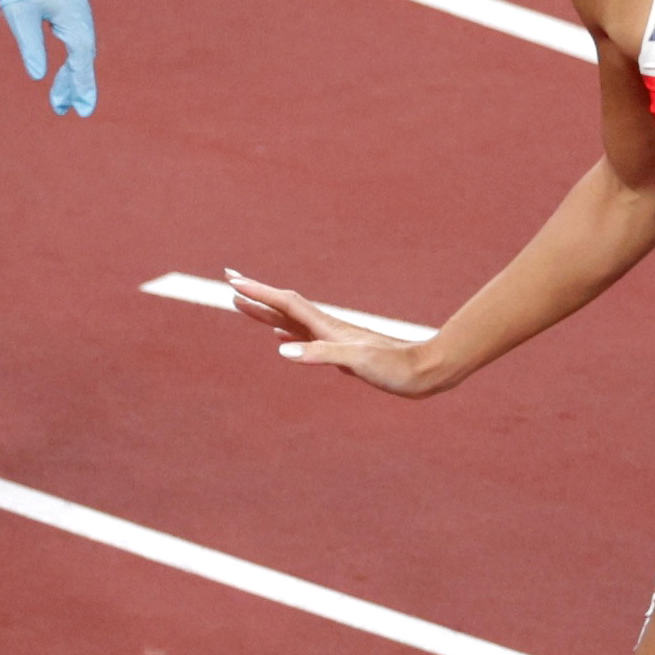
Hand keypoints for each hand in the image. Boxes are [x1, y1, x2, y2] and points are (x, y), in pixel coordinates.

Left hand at [0, 0, 95, 116]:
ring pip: (79, 47)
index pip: (82, 55)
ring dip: (71, 74)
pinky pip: (73, 38)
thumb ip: (30, 46)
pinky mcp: (65, 4)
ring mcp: (74, 5)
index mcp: (72, 10)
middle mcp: (79, 8)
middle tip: (64, 109)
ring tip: (60, 100)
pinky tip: (61, 74)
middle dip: (76, 83)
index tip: (82, 109)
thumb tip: (39, 76)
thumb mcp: (18, 15)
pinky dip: (69, 58)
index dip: (82, 84)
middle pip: (84, 54)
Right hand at [229, 271, 438, 397]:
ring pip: (290, 321)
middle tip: (229, 282)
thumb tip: (281, 349)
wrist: (424, 372)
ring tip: (245, 305)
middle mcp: (326, 329)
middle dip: (256, 295)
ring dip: (266, 312)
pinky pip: (304, 339)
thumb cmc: (394, 367)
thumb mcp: (357, 361)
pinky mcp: (340, 353)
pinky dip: (287, 334)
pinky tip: (282, 338)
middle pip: (283, 307)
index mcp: (326, 328)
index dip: (258, 292)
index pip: (285, 303)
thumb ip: (321, 353)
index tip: (233, 281)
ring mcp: (332, 340)